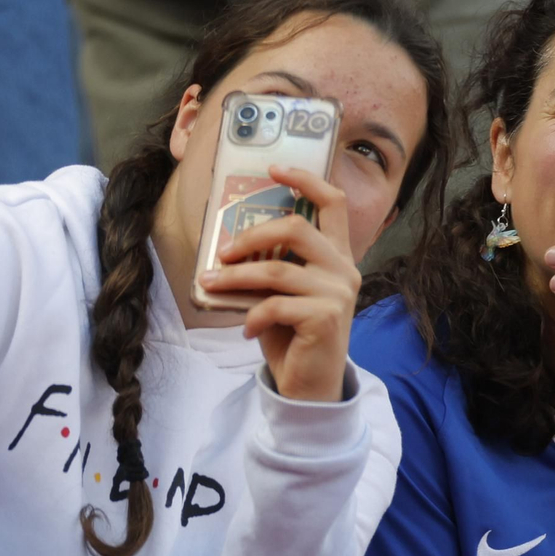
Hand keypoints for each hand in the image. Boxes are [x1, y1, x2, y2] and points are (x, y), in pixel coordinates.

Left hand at [197, 165, 360, 402]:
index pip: (333, 203)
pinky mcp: (326, 318)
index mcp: (336, 255)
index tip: (274, 169)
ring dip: (236, 278)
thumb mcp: (282, 293)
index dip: (306, 179)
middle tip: (222, 252)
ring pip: (277, 270)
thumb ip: (272, 265)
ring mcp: (338, 293)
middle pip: (297, 228)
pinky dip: (252, 316)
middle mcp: (344, 269)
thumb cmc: (293, 336)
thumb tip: (230, 245)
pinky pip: (276, 305)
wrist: (311, 387)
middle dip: (251, 236)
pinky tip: (245, 329)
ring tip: (210, 286)